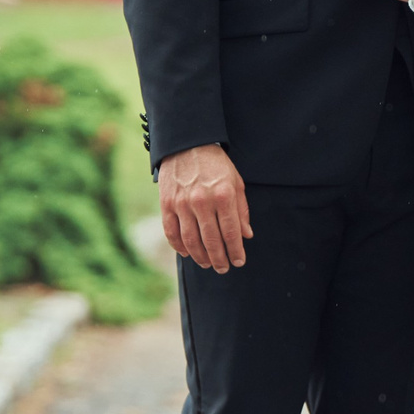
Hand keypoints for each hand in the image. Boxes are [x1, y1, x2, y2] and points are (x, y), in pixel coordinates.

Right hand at [158, 143, 250, 271]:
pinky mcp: (166, 204)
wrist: (187, 145)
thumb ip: (242, 210)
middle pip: (211, 240)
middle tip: (223, 268)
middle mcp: (202, 201)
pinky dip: (179, 246)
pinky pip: (171, 232)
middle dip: (219, 259)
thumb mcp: (236, 182)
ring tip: (207, 264)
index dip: (236, 250)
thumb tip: (247, 235)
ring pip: (191, 240)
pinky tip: (188, 253)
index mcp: (223, 196)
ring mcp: (182, 203)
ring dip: (200, 257)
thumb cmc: (216, 165)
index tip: (239, 261)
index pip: (231, 232)